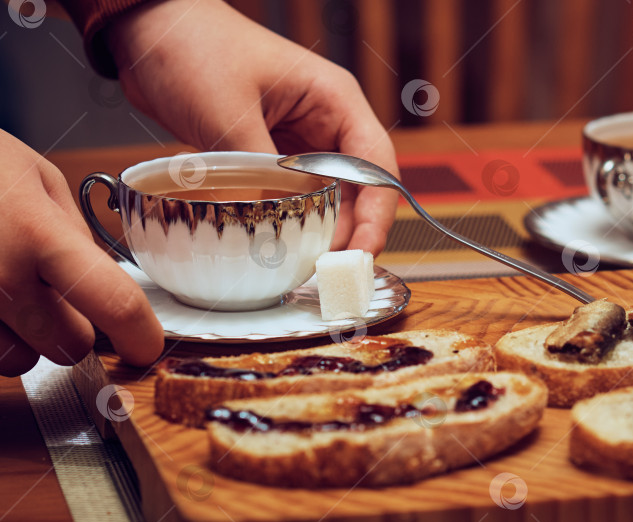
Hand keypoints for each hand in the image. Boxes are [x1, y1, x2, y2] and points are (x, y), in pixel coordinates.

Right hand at [0, 131, 163, 375]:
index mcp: (39, 234)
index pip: (114, 302)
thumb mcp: (38, 178)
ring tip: (4, 290)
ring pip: (20, 362)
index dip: (141, 335)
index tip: (146, 346)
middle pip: (71, 346)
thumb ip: (75, 235)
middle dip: (74, 328)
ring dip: (25, 338)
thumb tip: (102, 282)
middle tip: (55, 294)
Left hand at [105, 0, 398, 254]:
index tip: (361, 252)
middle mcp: (326, 122)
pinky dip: (293, 222)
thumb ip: (258, 173)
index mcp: (334, 100)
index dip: (376, 213)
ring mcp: (300, 140)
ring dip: (322, 231)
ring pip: (328, 196)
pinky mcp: (273, 154)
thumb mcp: (228, 114)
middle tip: (331, 274)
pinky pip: (294, 196)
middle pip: (358, 187)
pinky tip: (284, 246)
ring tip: (310, 267)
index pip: (375, 164)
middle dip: (350, 231)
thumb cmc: (193, 47)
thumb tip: (275, 228)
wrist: (149, 30)